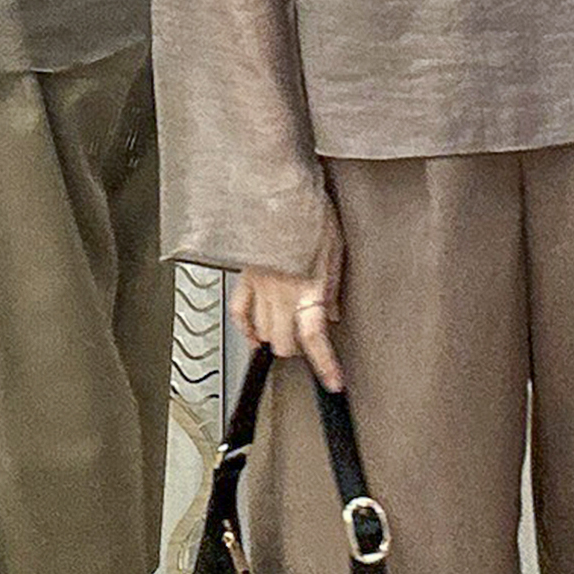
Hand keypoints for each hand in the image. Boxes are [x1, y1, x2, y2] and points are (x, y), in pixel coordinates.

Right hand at [232, 207, 346, 391]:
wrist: (278, 190)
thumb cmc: (311, 214)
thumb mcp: (334, 250)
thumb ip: (332, 288)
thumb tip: (332, 315)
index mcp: (307, 287)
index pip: (315, 338)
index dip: (325, 365)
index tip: (333, 383)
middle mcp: (280, 293)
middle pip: (283, 343)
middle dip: (298, 349)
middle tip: (309, 342)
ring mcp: (259, 287)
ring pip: (261, 333)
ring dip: (276, 338)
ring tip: (287, 330)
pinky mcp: (244, 277)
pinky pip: (240, 314)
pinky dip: (247, 328)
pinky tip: (255, 333)